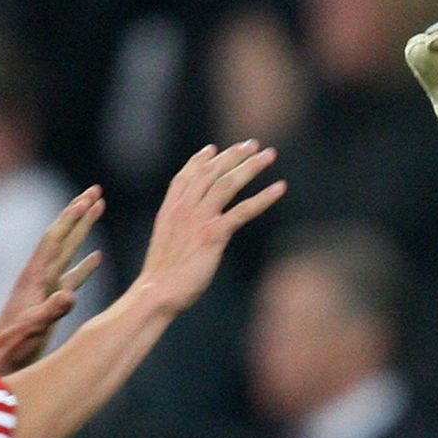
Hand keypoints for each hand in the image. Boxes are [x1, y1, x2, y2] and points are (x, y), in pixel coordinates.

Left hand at [0, 186, 105, 376]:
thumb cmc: (13, 347)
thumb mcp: (32, 329)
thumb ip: (50, 312)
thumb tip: (71, 295)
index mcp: (35, 278)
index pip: (55, 240)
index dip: (71, 219)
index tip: (88, 198)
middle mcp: (40, 276)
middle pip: (62, 236)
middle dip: (79, 213)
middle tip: (96, 189)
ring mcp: (45, 288)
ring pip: (69, 250)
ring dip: (83, 230)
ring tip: (98, 209)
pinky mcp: (51, 301)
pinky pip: (72, 276)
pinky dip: (86, 264)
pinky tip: (97, 256)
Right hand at [136, 141, 285, 313]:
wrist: (157, 293)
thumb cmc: (162, 276)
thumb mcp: (166, 244)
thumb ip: (178, 228)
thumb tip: (190, 229)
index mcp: (170, 209)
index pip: (186, 176)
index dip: (200, 160)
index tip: (213, 149)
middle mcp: (184, 208)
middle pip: (211, 172)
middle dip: (233, 155)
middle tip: (252, 144)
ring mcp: (199, 219)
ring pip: (228, 183)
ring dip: (251, 167)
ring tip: (270, 155)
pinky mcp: (214, 234)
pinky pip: (243, 210)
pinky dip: (263, 197)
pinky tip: (280, 188)